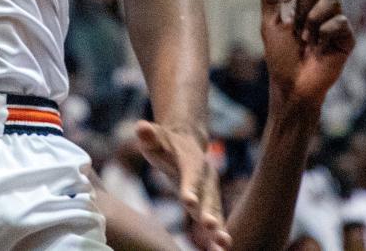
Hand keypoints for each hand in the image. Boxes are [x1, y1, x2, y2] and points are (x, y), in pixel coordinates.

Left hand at [136, 120, 230, 249]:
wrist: (185, 142)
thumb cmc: (163, 142)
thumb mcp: (154, 137)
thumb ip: (149, 134)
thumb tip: (141, 127)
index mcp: (191, 161)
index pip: (191, 174)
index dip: (190, 187)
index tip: (189, 202)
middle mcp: (206, 178)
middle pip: (208, 195)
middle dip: (209, 211)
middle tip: (211, 227)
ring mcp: (210, 192)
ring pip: (215, 211)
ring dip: (219, 228)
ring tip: (224, 245)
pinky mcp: (209, 204)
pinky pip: (214, 222)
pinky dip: (217, 237)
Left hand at [261, 0, 354, 107]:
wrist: (292, 83)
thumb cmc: (280, 56)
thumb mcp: (268, 24)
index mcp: (302, 3)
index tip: (282, 0)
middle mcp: (321, 9)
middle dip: (299, 9)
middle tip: (295, 31)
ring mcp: (335, 22)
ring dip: (311, 19)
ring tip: (306, 40)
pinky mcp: (347, 38)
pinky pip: (340, 21)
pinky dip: (324, 33)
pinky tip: (319, 48)